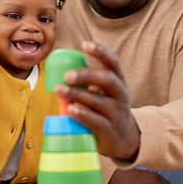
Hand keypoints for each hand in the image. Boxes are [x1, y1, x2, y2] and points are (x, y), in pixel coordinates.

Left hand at [55, 42, 139, 160]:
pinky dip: (83, 114)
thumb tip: (58, 68)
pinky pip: (97, 121)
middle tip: (67, 75)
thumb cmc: (106, 110)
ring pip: (99, 101)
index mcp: (118, 81)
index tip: (85, 45)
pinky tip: (71, 109)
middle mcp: (121, 94)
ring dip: (77, 95)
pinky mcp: (111, 130)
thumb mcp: (103, 93)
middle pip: (107, 80)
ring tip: (60, 90)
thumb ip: (87, 82)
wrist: (124, 138)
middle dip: (86, 75)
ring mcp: (117, 113)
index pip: (113, 62)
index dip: (101, 52)